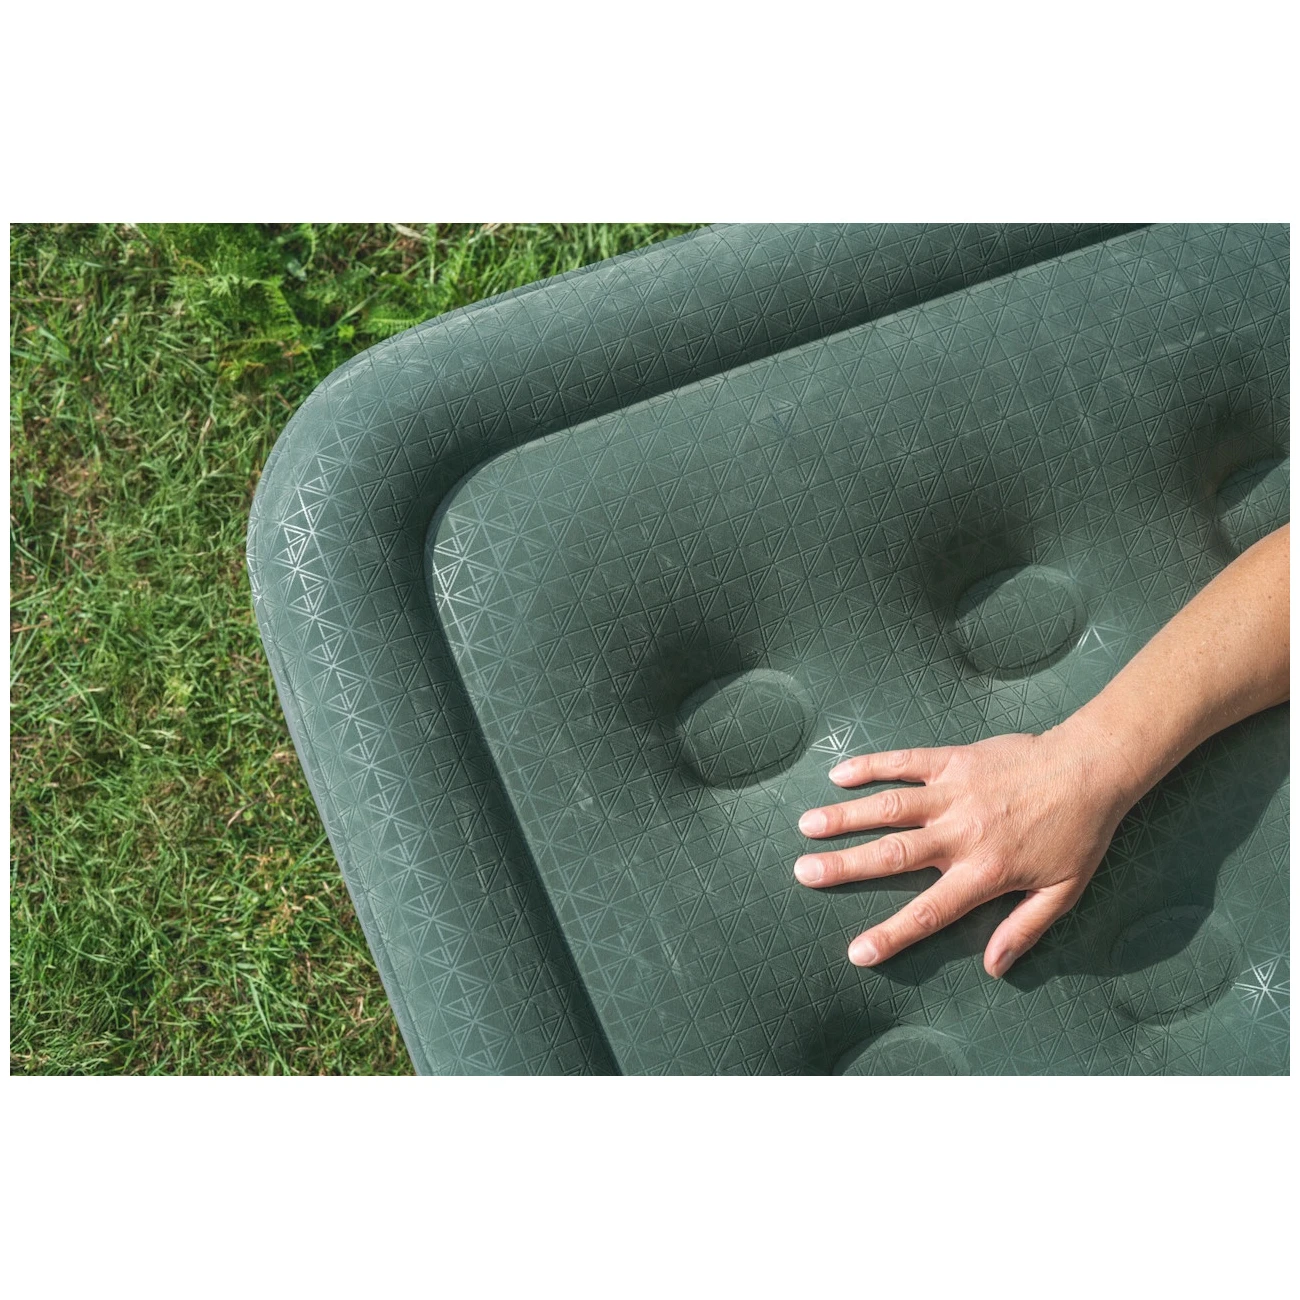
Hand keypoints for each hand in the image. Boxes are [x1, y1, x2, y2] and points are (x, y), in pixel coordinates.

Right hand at [794, 724, 1135, 976]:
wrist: (1091, 768)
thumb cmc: (1079, 833)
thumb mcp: (1063, 892)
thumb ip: (1025, 930)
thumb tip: (995, 968)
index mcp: (985, 872)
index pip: (929, 911)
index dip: (891, 934)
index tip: (856, 952)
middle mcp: (961, 833)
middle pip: (893, 854)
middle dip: (844, 866)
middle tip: (803, 872)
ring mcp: (954, 792)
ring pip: (890, 806)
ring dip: (846, 816)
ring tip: (807, 825)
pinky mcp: (953, 760)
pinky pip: (905, 761)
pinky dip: (871, 766)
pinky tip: (839, 775)